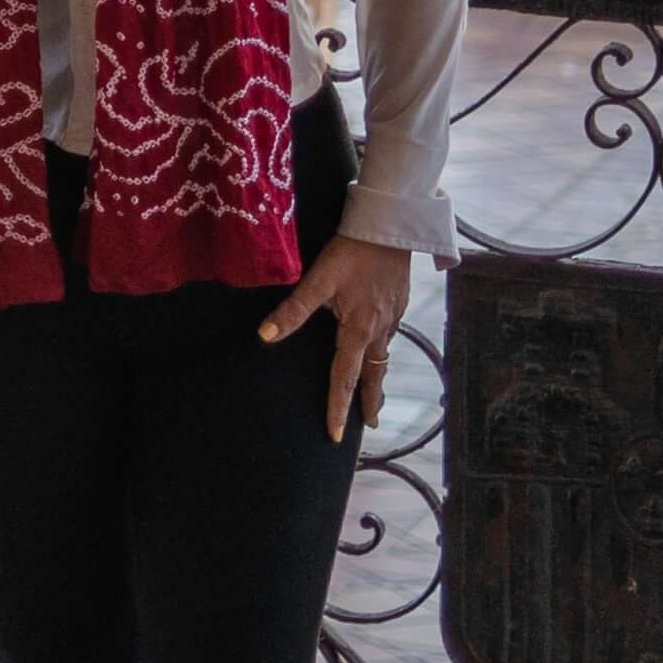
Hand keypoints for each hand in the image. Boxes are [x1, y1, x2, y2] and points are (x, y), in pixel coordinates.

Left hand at [260, 234, 411, 442]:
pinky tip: (378, 349)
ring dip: (377, 378)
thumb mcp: (318, 280)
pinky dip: (383, 352)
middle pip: (372, 375)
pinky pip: (389, 337)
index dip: (338, 407)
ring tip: (373, 395)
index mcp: (358, 330)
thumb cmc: (351, 252)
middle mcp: (379, 330)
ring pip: (383, 357)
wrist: (391, 227)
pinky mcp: (398, 304)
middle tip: (369, 425)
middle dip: (368, 401)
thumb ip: (293, 310)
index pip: (344, 378)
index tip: (335, 435)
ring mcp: (392, 318)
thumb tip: (265, 337)